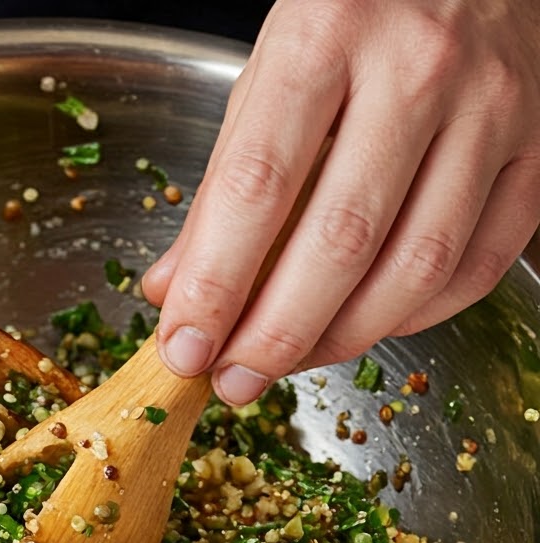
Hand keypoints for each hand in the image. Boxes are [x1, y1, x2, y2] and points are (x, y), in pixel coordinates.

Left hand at [142, 0, 539, 403]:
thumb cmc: (358, 12)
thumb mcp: (270, 71)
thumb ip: (224, 181)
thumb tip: (175, 292)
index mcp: (327, 37)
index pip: (258, 188)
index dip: (216, 286)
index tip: (186, 349)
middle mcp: (419, 68)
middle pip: (342, 241)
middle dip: (276, 335)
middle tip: (233, 381)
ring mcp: (492, 105)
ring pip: (418, 265)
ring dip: (343, 338)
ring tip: (288, 364)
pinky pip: (479, 262)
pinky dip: (417, 316)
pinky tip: (366, 325)